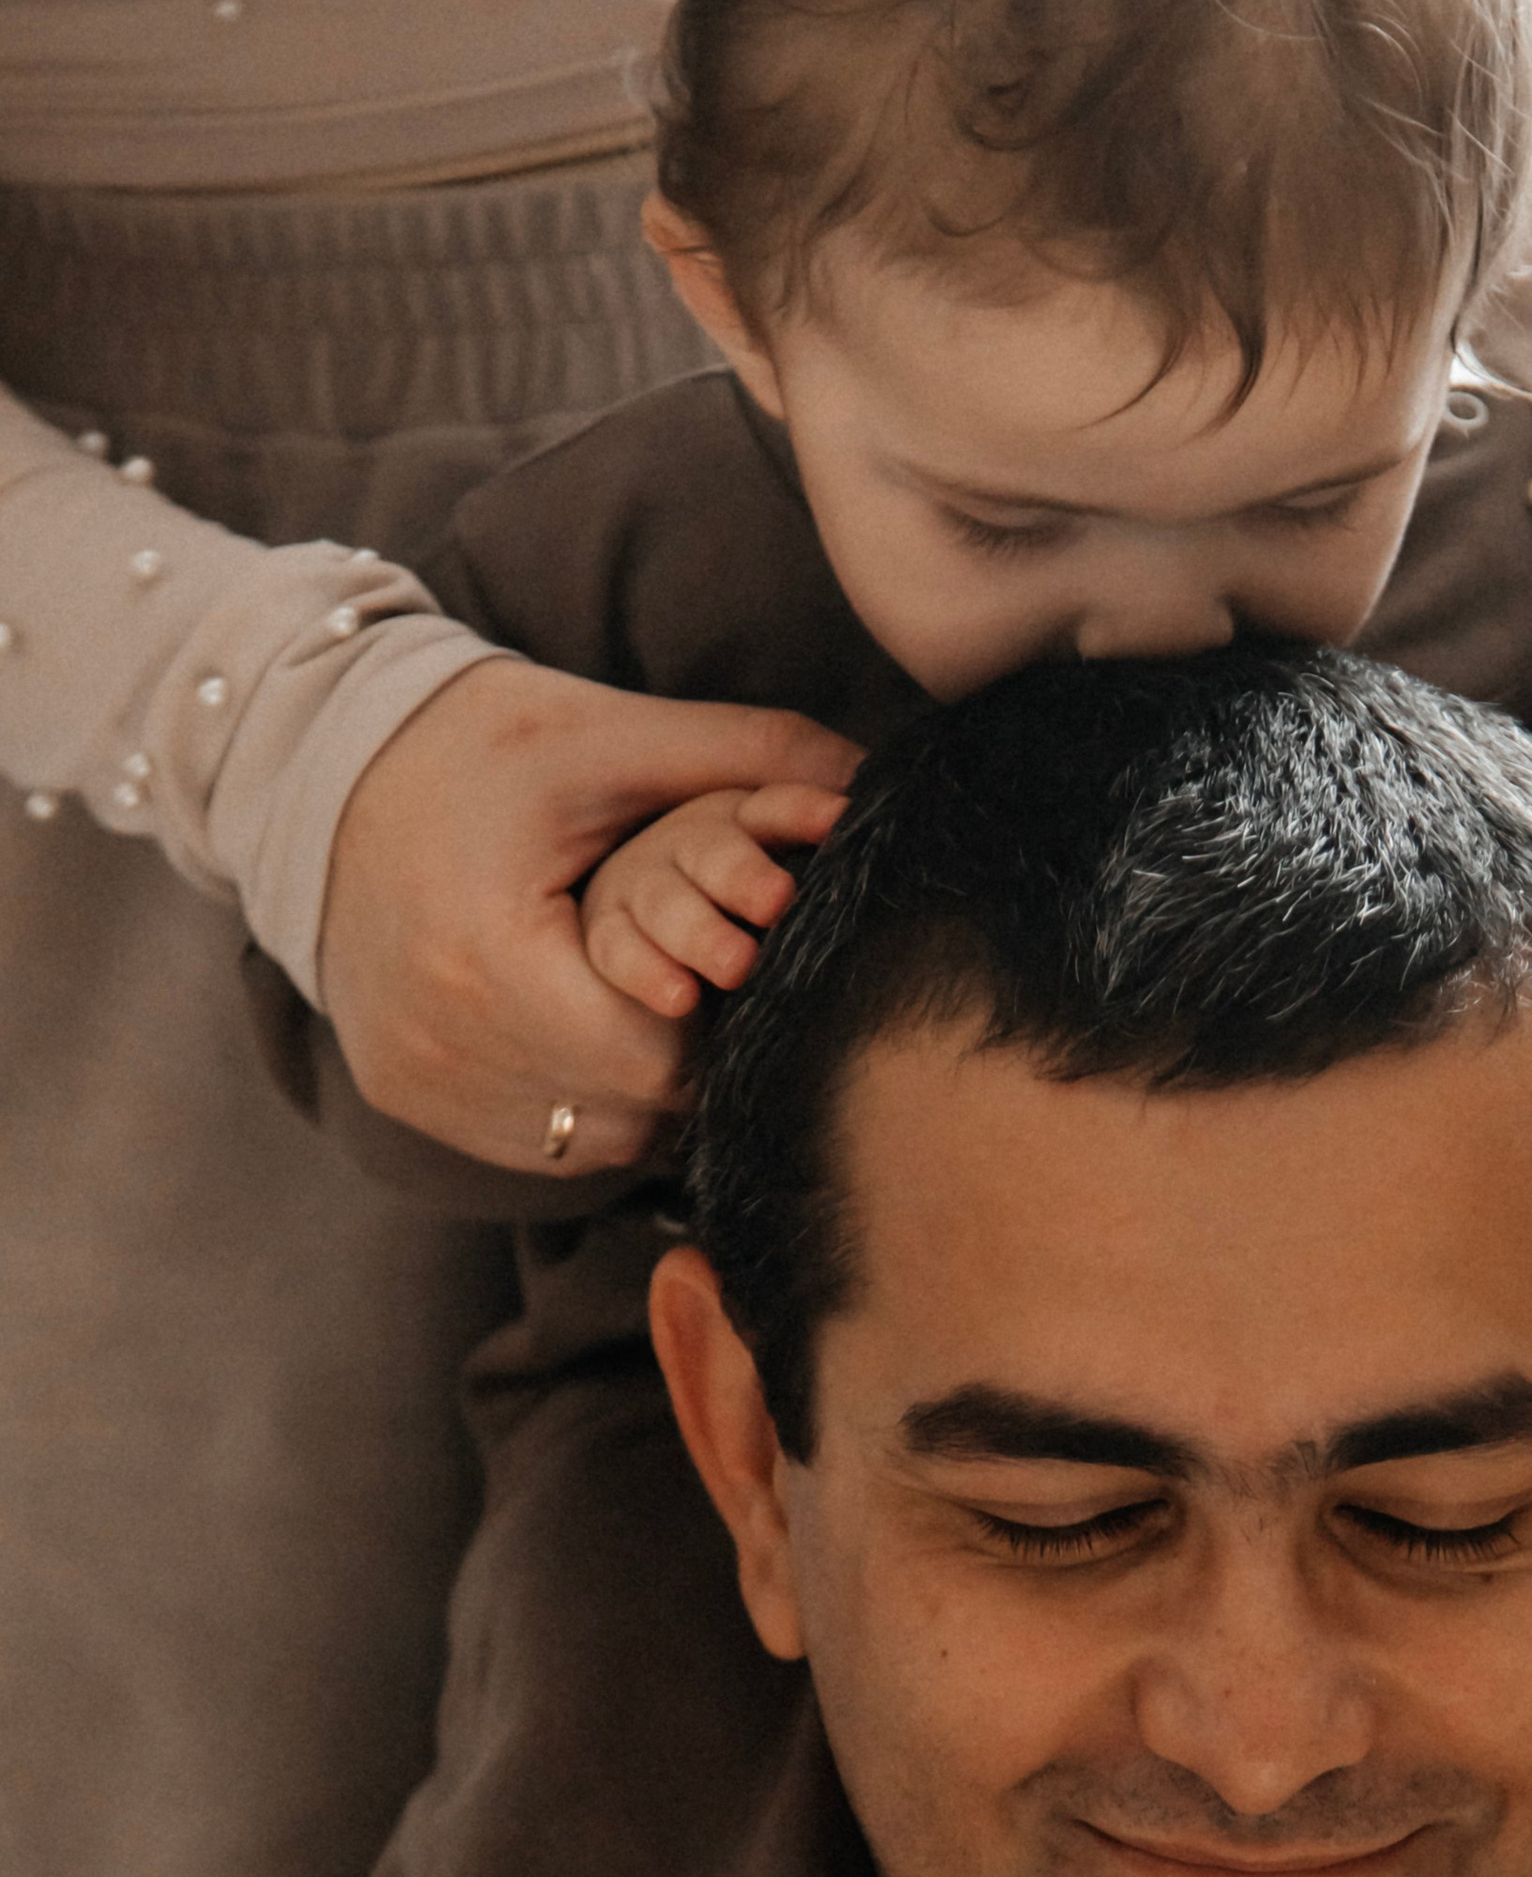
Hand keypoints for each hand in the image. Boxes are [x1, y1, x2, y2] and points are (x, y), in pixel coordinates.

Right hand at [319, 660, 856, 1172]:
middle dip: (687, 1054)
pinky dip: (579, 1100)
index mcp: (490, 958)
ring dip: (638, 1089)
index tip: (733, 962)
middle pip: (630, 1109)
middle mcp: (441, 1042)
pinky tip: (591, 1029)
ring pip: (590, 1139)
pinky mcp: (402, 1096)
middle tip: (713, 984)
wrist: (318, 765)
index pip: (657, 1058)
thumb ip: (748, 755)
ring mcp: (415, 1082)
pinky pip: (534, 1141)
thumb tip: (869, 782)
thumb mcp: (608, 736)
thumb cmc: (475, 740)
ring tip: (656, 1005)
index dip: (714, 1019)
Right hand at [582, 782, 848, 1021]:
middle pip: (715, 852)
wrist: (669, 990)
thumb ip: (825, 861)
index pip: (773, 810)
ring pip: (668, 902)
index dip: (803, 811)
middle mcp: (691, 848)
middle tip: (778, 899)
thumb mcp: (794, 896)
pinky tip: (679, 998)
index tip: (838, 820)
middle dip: (745, 874)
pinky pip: (619, 949)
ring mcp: (642, 889)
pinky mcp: (610, 936)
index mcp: (745, 826)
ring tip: (737, 965)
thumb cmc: (758, 933)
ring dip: (702, 932)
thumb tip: (889, 833)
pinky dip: (648, 973)